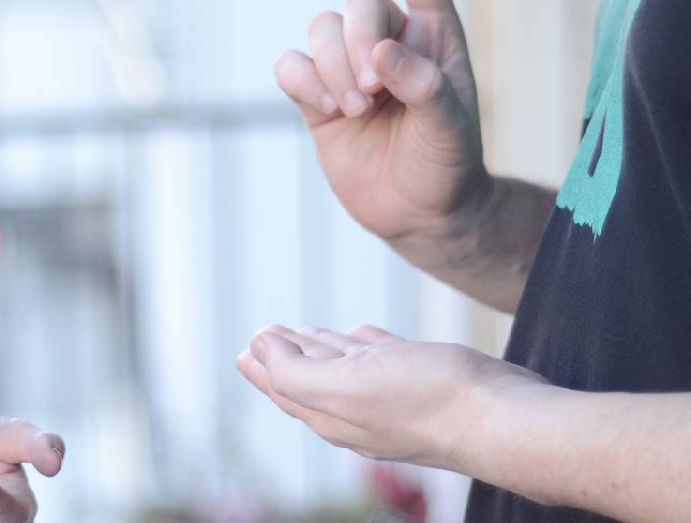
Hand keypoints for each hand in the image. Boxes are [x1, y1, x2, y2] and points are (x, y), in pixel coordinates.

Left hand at [236, 324, 545, 469]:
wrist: (504, 419)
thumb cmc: (427, 401)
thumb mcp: (344, 385)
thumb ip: (294, 371)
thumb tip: (258, 348)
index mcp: (332, 414)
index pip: (285, 388)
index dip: (263, 365)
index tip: (247, 346)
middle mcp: (360, 411)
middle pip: (312, 380)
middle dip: (288, 356)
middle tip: (269, 336)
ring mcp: (396, 398)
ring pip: (350, 369)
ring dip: (326, 348)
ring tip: (309, 333)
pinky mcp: (429, 382)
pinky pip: (388, 361)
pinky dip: (369, 346)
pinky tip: (365, 335)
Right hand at [274, 0, 487, 240]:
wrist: (418, 214)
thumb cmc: (447, 165)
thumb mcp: (450, 128)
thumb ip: (423, 85)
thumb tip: (378, 52)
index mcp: (433, 33)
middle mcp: (388, 40)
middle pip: (355, 3)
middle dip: (357, 44)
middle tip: (375, 93)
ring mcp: (347, 68)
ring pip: (317, 31)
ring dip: (331, 69)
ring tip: (356, 110)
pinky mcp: (315, 96)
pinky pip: (289, 65)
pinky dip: (303, 83)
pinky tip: (328, 112)